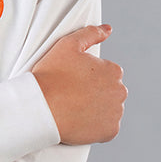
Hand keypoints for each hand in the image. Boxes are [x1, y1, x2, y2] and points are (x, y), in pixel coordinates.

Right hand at [31, 24, 126, 144]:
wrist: (40, 107)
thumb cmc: (51, 75)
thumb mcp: (67, 45)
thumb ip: (91, 33)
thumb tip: (108, 29)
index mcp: (113, 71)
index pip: (107, 73)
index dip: (89, 76)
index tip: (73, 80)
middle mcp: (119, 92)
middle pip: (110, 91)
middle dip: (95, 93)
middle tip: (72, 94)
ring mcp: (115, 113)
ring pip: (109, 109)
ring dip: (96, 109)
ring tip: (74, 107)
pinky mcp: (110, 132)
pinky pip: (107, 129)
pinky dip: (96, 126)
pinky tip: (80, 120)